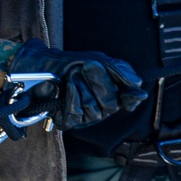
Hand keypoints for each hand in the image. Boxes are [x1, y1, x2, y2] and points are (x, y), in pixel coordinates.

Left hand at [9, 39, 145, 130]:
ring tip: (72, 78)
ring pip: (94, 110)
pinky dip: (71, 97)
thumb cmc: (69, 63)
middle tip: (86, 69)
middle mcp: (100, 108)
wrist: (42, 65)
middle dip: (98, 82)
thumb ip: (120, 70)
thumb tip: (138, 85)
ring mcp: (84, 116)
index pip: (129, 100)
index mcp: (111, 93)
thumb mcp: (98, 59)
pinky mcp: (68, 121)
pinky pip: (77, 113)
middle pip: (111, 105)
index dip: (130, 97)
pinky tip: (66, 89)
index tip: (129, 91)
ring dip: (82, 87)